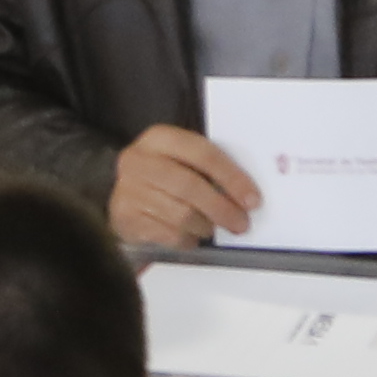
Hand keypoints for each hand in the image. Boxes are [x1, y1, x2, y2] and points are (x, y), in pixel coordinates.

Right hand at [106, 124, 261, 251]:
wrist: (124, 197)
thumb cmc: (162, 178)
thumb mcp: (181, 160)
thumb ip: (208, 168)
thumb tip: (246, 194)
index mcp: (159, 138)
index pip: (203, 154)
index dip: (232, 178)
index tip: (252, 199)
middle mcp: (138, 160)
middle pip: (190, 186)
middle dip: (222, 208)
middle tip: (240, 222)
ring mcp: (128, 189)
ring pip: (180, 214)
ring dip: (204, 226)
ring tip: (211, 228)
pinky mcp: (125, 217)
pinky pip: (168, 234)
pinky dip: (186, 239)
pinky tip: (190, 235)